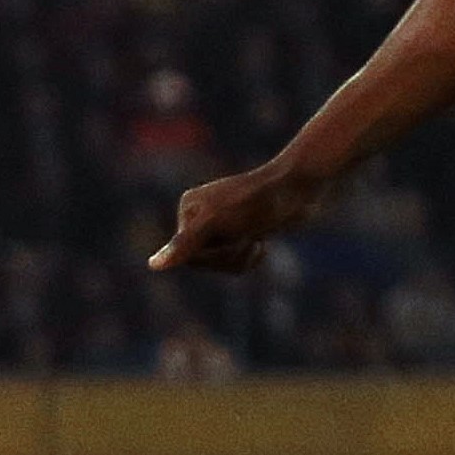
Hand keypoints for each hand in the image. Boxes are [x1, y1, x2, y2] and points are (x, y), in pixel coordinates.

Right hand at [151, 161, 326, 274]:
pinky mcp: (244, 231)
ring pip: (220, 264)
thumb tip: (152, 266)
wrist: (302, 189)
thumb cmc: (258, 202)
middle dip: (228, 256)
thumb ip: (185, 245)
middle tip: (248, 235)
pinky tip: (262, 242)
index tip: (234, 233)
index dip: (213, 254)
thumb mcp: (218, 224)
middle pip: (202, 262)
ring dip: (241, 258)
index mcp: (188, 208)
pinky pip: (236, 261)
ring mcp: (224, 223)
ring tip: (257, 238)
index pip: (185, 255)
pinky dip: (250, 258)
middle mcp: (201, 214)